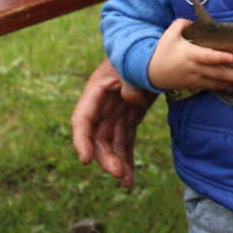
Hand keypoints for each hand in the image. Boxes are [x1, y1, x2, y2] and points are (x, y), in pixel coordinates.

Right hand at [71, 58, 155, 186]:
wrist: (151, 51)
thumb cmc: (137, 54)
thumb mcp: (131, 64)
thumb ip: (129, 81)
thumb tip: (130, 99)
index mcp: (96, 91)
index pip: (82, 119)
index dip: (81, 141)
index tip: (86, 160)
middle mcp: (102, 106)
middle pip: (97, 137)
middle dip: (106, 157)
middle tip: (118, 173)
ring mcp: (115, 113)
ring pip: (112, 143)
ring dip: (118, 163)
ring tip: (126, 182)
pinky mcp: (128, 118)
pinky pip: (125, 141)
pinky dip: (127, 157)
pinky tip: (129, 177)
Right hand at [147, 18, 232, 89]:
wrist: (150, 72)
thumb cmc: (161, 51)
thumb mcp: (169, 34)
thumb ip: (181, 23)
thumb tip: (193, 19)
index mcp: (189, 55)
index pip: (207, 56)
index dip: (220, 57)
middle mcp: (194, 68)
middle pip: (217, 72)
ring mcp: (195, 78)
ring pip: (217, 81)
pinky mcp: (195, 84)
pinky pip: (211, 87)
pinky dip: (223, 86)